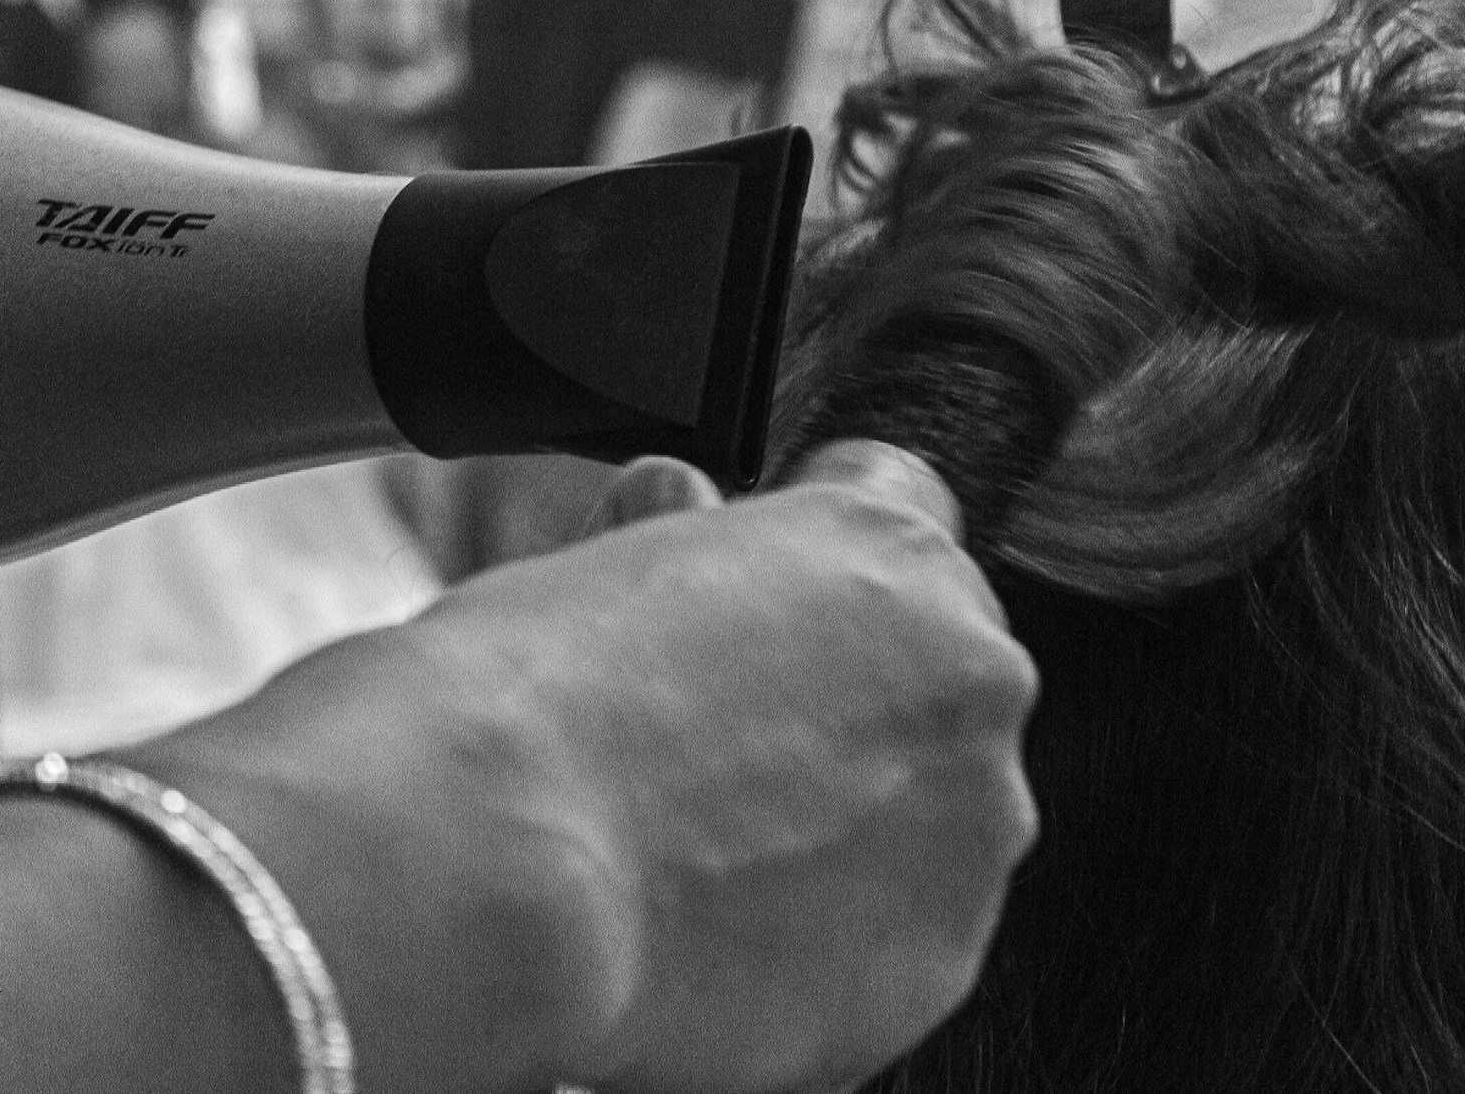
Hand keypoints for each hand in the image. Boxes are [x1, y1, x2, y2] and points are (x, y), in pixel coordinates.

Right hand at [170, 439, 1036, 1093]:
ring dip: (846, 830)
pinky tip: (716, 928)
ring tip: (701, 853)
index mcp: (894, 550)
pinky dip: (824, 942)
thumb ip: (697, 538)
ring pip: (924, 818)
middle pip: (930, 678)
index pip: (909, 510)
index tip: (774, 604)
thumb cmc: (530, 698)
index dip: (824, 558)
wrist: (495, 861)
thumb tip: (683, 502)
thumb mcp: (617, 558)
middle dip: (845, 706)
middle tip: (712, 750)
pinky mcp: (935, 962)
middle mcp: (969, 680)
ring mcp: (968, 831)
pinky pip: (894, 939)